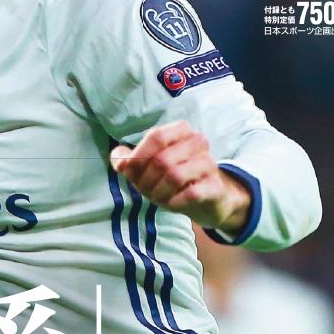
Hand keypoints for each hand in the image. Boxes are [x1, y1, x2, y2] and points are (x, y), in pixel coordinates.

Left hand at [110, 121, 251, 234]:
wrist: (207, 198)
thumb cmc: (171, 178)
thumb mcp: (146, 167)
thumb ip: (127, 160)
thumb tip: (118, 157)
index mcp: (181, 130)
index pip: (156, 136)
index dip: (139, 156)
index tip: (129, 172)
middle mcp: (198, 142)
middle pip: (161, 160)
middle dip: (146, 180)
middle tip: (145, 191)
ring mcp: (209, 164)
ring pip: (175, 176)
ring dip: (158, 192)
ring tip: (158, 198)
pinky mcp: (215, 186)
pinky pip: (191, 193)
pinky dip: (174, 202)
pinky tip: (172, 203)